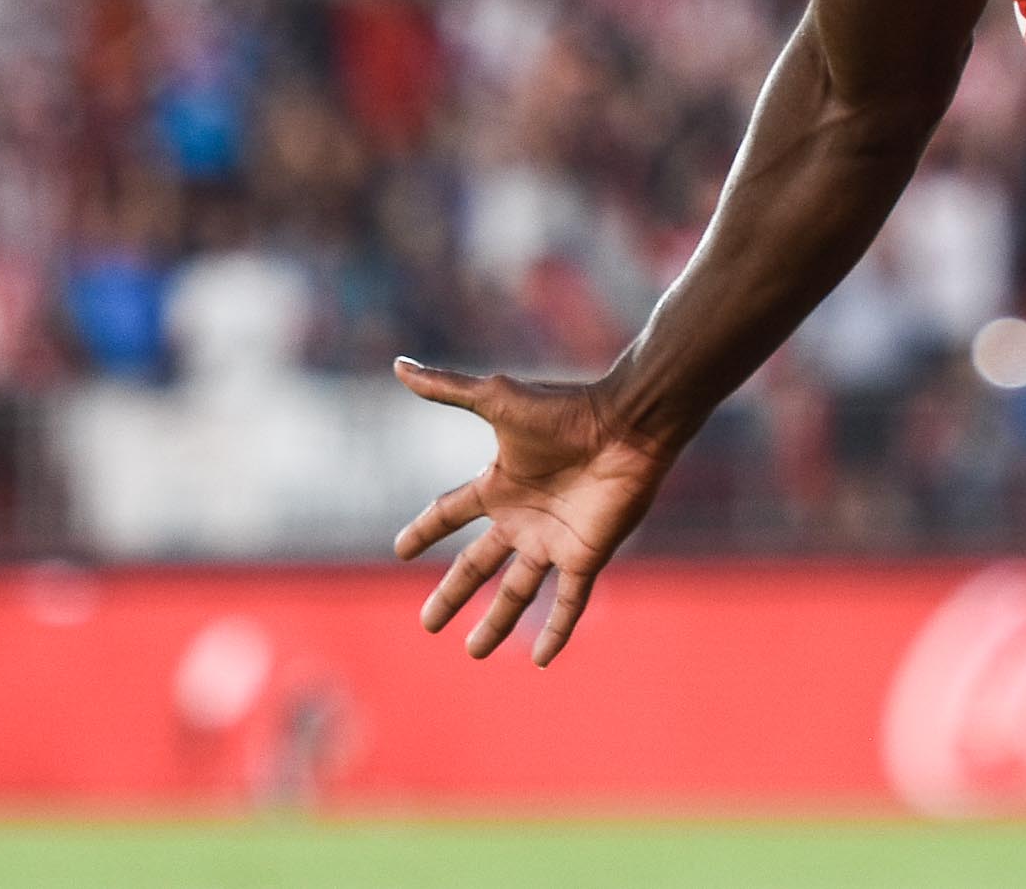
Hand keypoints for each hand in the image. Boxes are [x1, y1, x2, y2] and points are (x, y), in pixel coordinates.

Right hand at [391, 358, 675, 666]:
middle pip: (477, 566)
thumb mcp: (496, 400)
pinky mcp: (585, 555)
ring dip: (496, 623)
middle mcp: (522, 518)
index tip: (400, 551)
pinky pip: (567, 602)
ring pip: (517, 592)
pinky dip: (555, 630)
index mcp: (499, 485)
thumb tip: (398, 365)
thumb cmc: (566, 410)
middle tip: (428, 625)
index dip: (424, 530)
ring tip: (473, 653)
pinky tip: (542, 660)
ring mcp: (553, 540)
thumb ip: (448, 388)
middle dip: (452, 595)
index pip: (449, 513)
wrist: (627, 423)